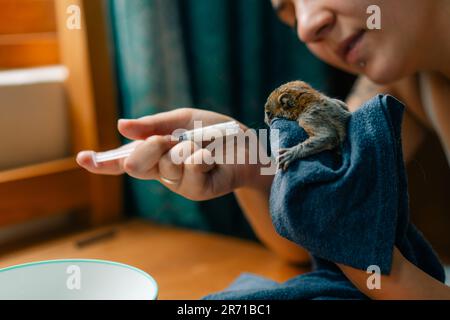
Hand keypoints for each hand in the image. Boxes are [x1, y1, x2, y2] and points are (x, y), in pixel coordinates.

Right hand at [76, 108, 271, 200]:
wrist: (249, 146)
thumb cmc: (215, 134)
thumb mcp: (183, 120)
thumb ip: (154, 125)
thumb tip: (120, 126)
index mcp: (155, 154)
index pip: (124, 160)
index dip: (102, 161)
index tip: (82, 158)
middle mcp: (162, 172)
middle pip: (137, 163)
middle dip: (150, 146)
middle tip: (169, 139)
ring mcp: (179, 184)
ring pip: (166, 163)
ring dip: (185, 146)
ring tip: (203, 146)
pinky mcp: (197, 191)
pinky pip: (189, 168)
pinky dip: (200, 154)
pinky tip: (210, 155)